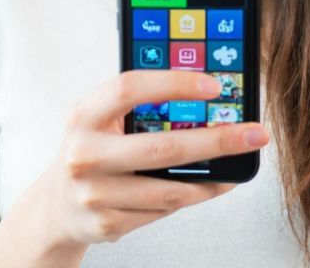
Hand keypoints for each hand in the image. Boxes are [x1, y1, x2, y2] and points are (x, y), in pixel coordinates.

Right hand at [0, 70, 269, 265]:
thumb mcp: (100, 120)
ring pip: (169, 190)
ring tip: (236, 166)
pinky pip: (162, 211)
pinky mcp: (106, 225)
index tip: (215, 86)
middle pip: (162, 148)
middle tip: (255, 134)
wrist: (54, 206)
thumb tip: (208, 99)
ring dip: (212, 180)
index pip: (130, 89)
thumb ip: (139, 107)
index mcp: (84, 116)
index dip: (174, 84)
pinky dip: (190, 199)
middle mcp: (84, 154)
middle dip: (217, 141)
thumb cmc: (92, 150)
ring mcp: (94, 194)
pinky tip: (205, 188)